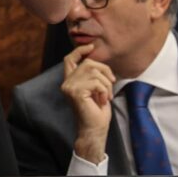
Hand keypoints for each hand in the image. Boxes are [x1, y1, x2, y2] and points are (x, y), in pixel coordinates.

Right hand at [61, 43, 114, 163]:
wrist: (95, 130)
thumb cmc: (97, 112)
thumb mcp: (96, 89)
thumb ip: (93, 75)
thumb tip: (98, 61)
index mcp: (70, 81)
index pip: (69, 59)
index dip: (80, 50)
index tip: (92, 46)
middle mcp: (66, 82)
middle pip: (88, 63)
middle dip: (104, 70)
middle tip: (111, 84)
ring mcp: (69, 87)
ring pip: (93, 71)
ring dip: (106, 83)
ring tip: (106, 95)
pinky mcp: (75, 92)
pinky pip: (96, 82)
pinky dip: (104, 90)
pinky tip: (102, 100)